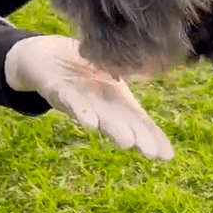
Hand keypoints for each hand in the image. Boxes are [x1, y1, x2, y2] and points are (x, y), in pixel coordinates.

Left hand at [4, 35, 174, 160]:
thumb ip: (129, 74)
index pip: (137, 120)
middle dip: (134, 136)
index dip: (152, 136)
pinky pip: (68, 99)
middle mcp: (97, 104)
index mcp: (114, 99)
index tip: (167, 156)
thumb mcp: (112, 69)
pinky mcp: (56, 89)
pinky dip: (79, 109)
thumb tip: (156, 70)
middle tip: (149, 152)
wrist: (45, 56)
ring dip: (110, 128)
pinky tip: (89, 122)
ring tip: (126, 142)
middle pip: (119, 121)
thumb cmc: (82, 66)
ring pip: (96, 114)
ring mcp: (77, 98)